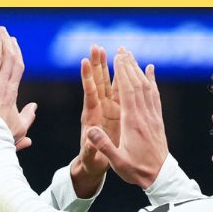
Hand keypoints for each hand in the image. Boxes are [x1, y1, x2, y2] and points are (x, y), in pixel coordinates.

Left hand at [0, 25, 37, 147]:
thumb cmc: (3, 137)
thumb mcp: (20, 128)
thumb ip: (28, 116)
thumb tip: (34, 107)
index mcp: (12, 93)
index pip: (17, 68)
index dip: (16, 54)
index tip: (14, 43)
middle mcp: (3, 85)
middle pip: (8, 58)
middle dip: (6, 42)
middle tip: (3, 30)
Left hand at [70, 44, 119, 196]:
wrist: (95, 164)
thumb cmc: (92, 162)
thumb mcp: (91, 158)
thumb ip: (91, 148)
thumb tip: (90, 141)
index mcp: (91, 118)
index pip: (90, 94)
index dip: (88, 78)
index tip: (84, 62)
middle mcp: (98, 109)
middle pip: (98, 83)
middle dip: (97, 65)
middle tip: (96, 47)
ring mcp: (108, 108)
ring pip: (108, 83)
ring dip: (109, 67)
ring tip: (109, 50)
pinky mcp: (117, 110)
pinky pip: (120, 91)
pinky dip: (123, 78)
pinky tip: (128, 66)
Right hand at [85, 47, 167, 188]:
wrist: (160, 177)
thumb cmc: (136, 170)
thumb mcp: (117, 162)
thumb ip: (104, 146)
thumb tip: (89, 131)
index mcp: (132, 123)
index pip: (128, 91)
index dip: (123, 73)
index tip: (117, 57)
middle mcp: (144, 115)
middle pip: (137, 84)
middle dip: (129, 65)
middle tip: (122, 49)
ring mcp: (153, 116)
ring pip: (146, 87)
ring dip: (138, 69)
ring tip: (131, 55)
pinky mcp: (158, 119)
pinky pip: (155, 95)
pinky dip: (152, 80)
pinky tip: (150, 70)